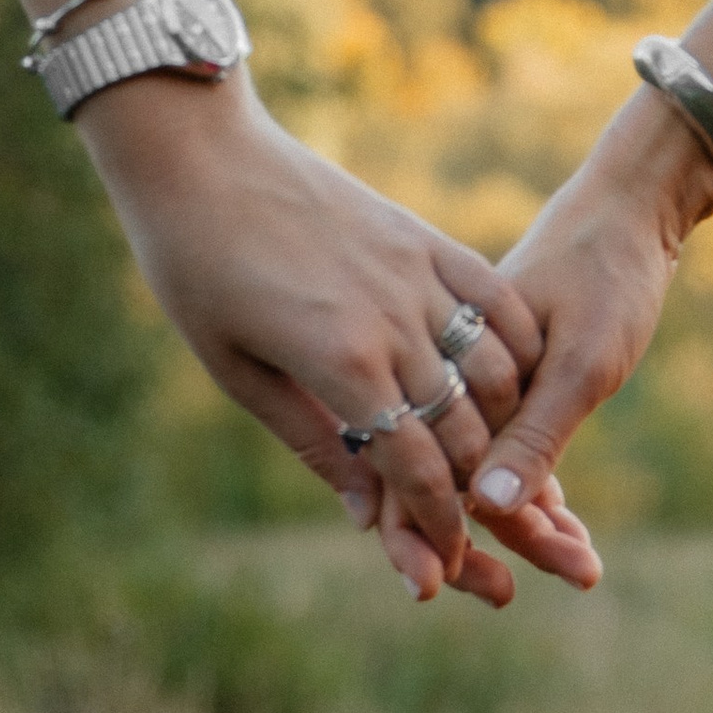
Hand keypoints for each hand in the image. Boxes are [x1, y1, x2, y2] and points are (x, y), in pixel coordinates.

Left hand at [77, 69, 571, 604]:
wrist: (201, 154)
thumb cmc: (196, 269)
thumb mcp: (237, 372)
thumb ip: (311, 443)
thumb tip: (363, 518)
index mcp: (339, 363)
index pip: (415, 465)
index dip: (437, 522)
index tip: (447, 557)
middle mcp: (389, 321)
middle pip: (463, 429)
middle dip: (473, 489)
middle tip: (475, 523)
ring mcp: (413, 274)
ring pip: (493, 371)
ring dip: (501, 425)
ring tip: (489, 456)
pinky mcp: (423, 237)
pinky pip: (495, 302)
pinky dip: (515, 349)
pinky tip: (513, 381)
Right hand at [467, 92, 712, 563]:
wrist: (631, 206)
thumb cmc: (607, 271)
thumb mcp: (581, 361)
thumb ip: (536, 432)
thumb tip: (491, 510)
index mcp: (448, 368)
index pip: (424, 477)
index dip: (440, 539)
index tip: (484, 590)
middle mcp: (454, 380)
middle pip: (448, 487)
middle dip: (495, 547)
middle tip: (561, 580)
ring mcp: (482, 385)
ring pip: (487, 477)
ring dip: (534, 528)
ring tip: (587, 567)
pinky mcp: (514, 386)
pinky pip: (515, 454)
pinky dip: (543, 494)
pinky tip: (574, 531)